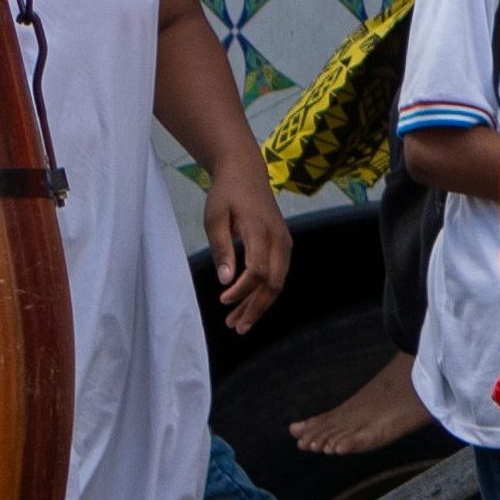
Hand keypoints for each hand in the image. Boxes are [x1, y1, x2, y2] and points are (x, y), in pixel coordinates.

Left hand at [202, 165, 291, 332]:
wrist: (245, 172)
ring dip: (260, 304)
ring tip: (240, 322)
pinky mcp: (284, 246)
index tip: (223, 300)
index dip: (243, 290)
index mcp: (261, 231)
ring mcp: (285, 243)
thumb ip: (221, 248)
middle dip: (255, 308)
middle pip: (273, 283)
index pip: (258, 271)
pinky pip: (278, 275)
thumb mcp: (214, 217)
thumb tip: (226, 280)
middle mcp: (279, 240)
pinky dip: (264, 292)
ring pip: (278, 282)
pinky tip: (248, 303)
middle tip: (235, 327)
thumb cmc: (226, 193)